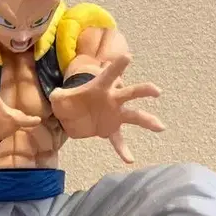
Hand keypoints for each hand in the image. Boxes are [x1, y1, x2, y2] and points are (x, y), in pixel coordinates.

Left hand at [49, 54, 163, 163]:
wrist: (72, 115)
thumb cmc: (69, 101)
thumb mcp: (60, 97)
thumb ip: (58, 96)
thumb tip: (55, 95)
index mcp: (100, 87)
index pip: (110, 75)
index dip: (117, 66)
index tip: (128, 57)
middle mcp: (112, 99)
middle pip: (131, 93)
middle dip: (144, 91)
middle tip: (156, 91)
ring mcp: (114, 115)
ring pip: (134, 116)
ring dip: (147, 121)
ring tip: (160, 127)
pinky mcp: (110, 129)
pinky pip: (118, 140)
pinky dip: (123, 149)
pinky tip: (130, 159)